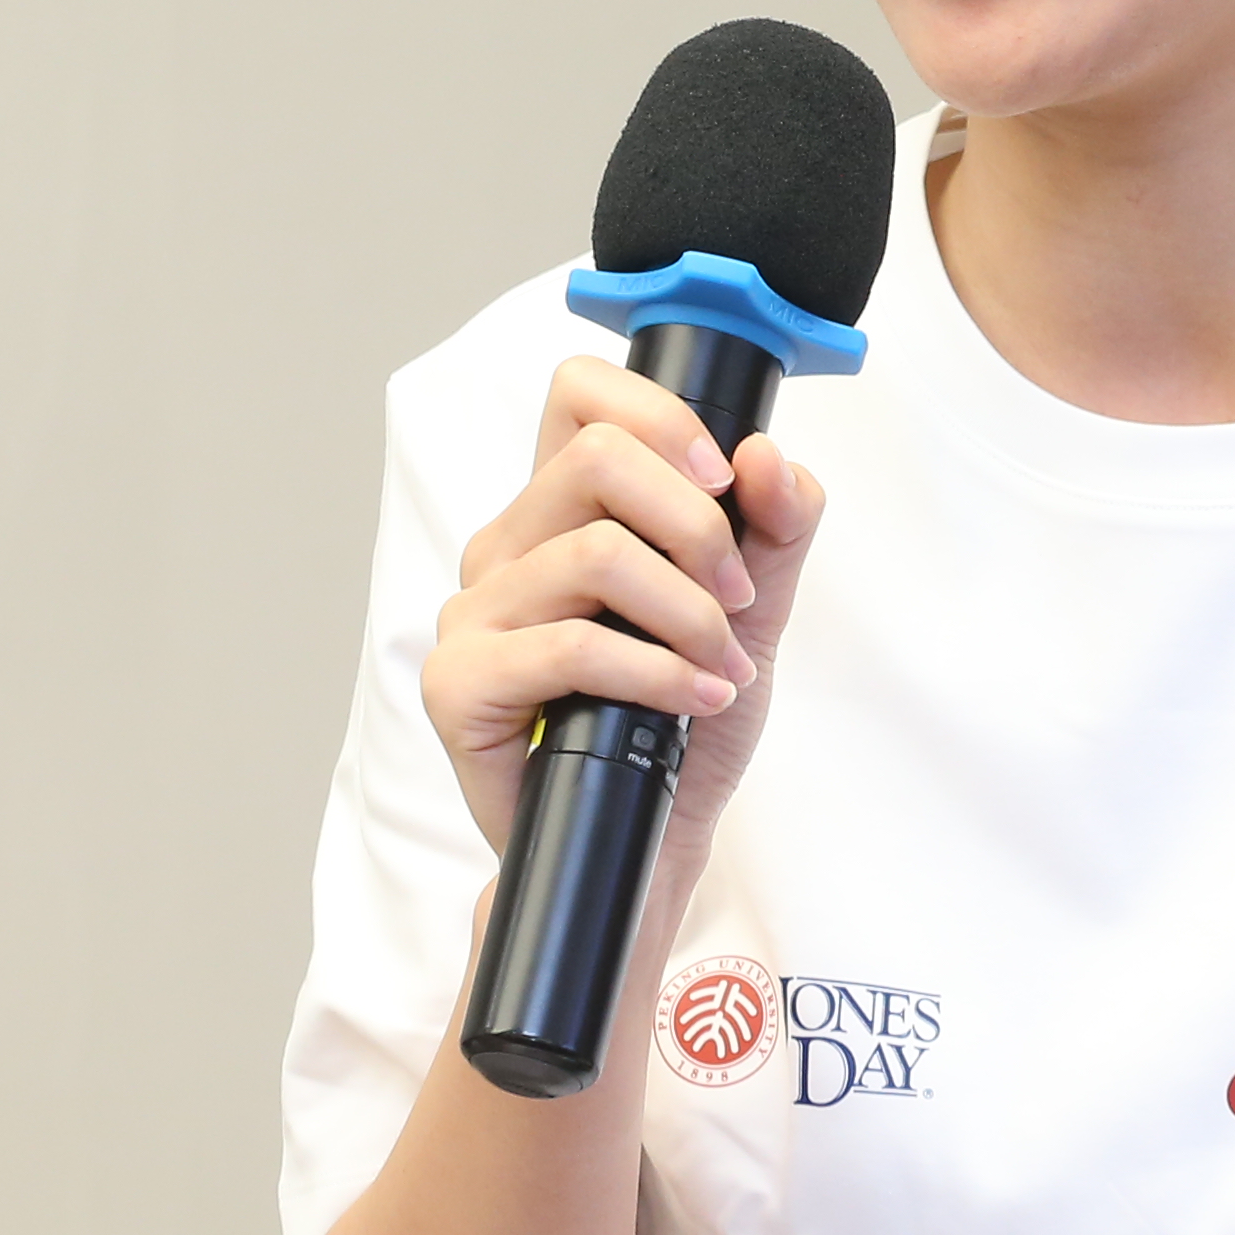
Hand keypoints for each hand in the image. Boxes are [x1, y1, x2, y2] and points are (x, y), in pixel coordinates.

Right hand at [422, 355, 827, 878]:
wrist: (649, 841)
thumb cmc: (683, 724)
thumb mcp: (750, 614)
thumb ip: (775, 530)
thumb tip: (770, 457)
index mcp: (561, 510)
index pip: (581, 393)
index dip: (661, 415)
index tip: (725, 480)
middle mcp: (508, 546)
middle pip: (599, 457)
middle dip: (699, 527)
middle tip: (736, 598)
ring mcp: (473, 612)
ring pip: (596, 554)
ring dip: (689, 614)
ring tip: (723, 667)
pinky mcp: (460, 683)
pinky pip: (568, 646)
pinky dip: (656, 672)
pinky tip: (696, 700)